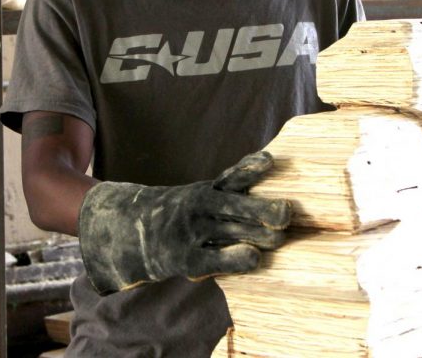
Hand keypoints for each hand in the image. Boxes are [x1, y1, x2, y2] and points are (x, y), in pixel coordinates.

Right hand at [78, 151, 290, 294]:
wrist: (135, 233)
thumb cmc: (186, 213)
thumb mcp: (206, 194)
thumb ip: (235, 187)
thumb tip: (274, 171)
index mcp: (209, 189)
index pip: (234, 176)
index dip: (251, 168)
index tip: (269, 161)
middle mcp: (201, 206)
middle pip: (239, 205)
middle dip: (267, 210)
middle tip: (286, 214)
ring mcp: (193, 232)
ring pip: (234, 233)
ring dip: (261, 237)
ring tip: (278, 238)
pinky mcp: (187, 260)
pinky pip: (217, 260)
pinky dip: (238, 259)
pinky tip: (253, 258)